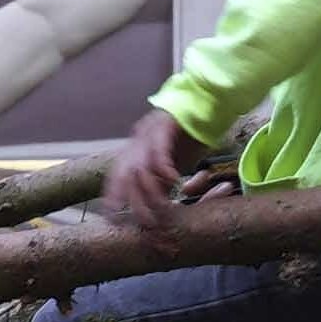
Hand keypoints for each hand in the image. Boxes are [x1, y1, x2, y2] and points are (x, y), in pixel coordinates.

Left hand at [101, 107, 211, 231]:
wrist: (208, 101)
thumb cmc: (190, 135)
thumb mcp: (172, 162)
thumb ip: (160, 180)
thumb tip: (154, 204)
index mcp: (134, 147)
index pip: (116, 175)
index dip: (112, 196)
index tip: (113, 217)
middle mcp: (137, 139)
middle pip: (126, 174)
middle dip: (134, 200)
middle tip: (146, 220)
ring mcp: (150, 130)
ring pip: (140, 166)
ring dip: (150, 190)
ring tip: (163, 206)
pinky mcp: (165, 124)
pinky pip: (159, 150)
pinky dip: (164, 168)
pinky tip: (174, 180)